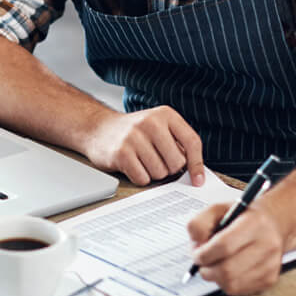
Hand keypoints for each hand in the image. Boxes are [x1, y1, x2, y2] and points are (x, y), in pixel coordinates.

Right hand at [81, 106, 204, 186]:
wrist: (98, 129)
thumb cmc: (134, 133)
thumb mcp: (159, 128)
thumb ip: (177, 144)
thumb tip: (195, 173)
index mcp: (165, 114)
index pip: (192, 142)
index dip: (197, 164)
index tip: (198, 180)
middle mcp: (150, 122)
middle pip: (177, 162)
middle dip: (169, 168)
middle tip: (156, 161)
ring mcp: (134, 137)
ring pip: (160, 173)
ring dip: (153, 173)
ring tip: (142, 161)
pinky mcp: (121, 153)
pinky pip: (143, 178)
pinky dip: (140, 177)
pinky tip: (132, 166)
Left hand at [187, 204, 285, 295]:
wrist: (272, 224)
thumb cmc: (240, 217)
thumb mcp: (216, 210)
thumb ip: (199, 224)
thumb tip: (197, 247)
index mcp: (255, 223)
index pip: (224, 246)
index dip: (204, 254)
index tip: (196, 255)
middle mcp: (268, 245)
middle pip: (228, 270)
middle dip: (207, 269)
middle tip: (202, 263)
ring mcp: (271, 264)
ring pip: (231, 284)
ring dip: (215, 278)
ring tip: (214, 265)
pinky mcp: (270, 279)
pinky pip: (239, 290)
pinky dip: (225, 283)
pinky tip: (226, 270)